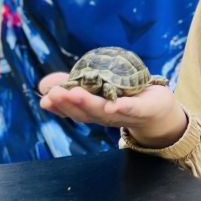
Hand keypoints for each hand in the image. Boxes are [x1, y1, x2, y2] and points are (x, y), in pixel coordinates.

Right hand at [38, 73, 185, 147]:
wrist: (157, 111)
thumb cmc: (123, 96)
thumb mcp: (95, 87)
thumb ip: (71, 84)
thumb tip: (43, 84)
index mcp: (92, 110)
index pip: (72, 110)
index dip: (58, 106)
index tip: (44, 99)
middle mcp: (105, 116)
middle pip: (85, 112)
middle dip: (68, 103)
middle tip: (53, 94)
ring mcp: (124, 115)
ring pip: (104, 110)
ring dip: (89, 103)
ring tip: (75, 93)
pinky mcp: (144, 110)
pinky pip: (133, 110)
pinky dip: (124, 108)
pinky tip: (115, 105)